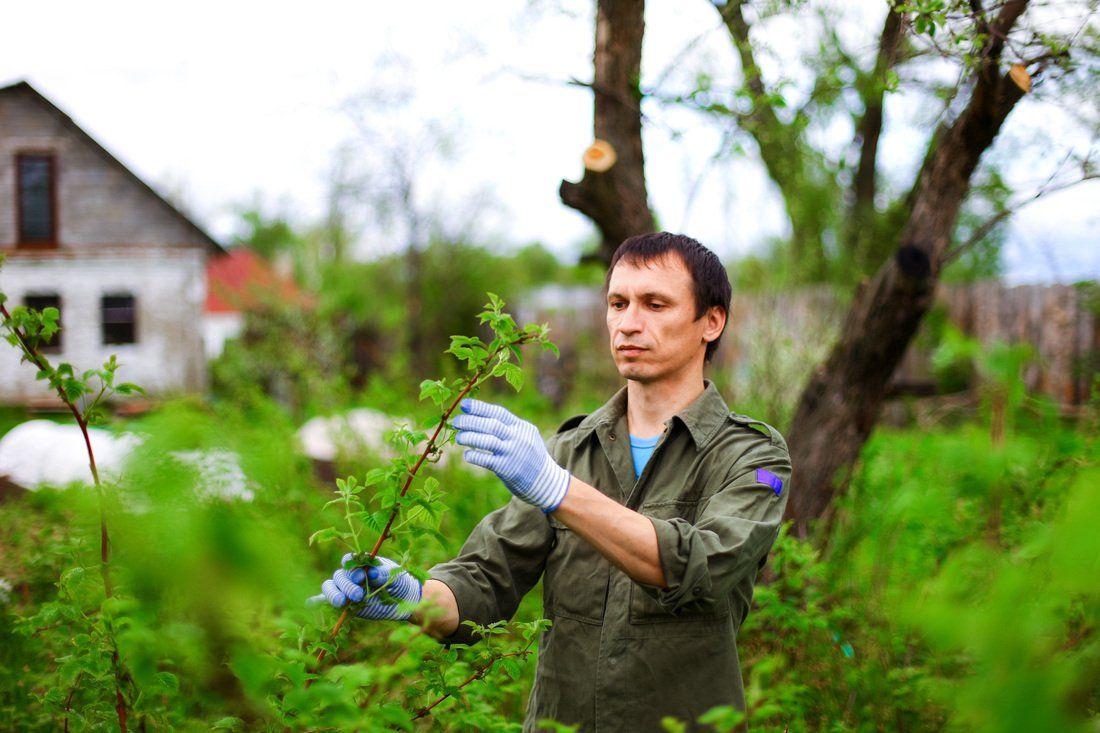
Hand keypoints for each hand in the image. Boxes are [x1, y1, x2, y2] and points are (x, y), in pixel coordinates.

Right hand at [316, 553, 421, 620]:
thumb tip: (373, 573)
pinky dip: (317, 601)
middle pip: (339, 576)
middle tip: (358, 595)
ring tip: (342, 603)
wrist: (402, 599)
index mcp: (361, 563)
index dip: (351, 568)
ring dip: (333, 594)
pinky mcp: (344, 604)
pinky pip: (325, 601)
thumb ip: (385, 573)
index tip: (362, 577)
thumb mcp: (395, 575)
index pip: (348, 561)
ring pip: (330, 587)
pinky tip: (310, 603)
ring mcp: (345, 589)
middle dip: (346, 586)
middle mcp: (350, 575)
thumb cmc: (398, 581)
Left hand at [453, 399, 569, 512]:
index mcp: (522, 427)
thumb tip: (480, 418)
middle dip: (470, 421)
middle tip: (456, 422)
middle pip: (491, 424)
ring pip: (487, 440)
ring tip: (459, 437)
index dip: (480, 407)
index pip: (499, 413)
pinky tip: (467, 455)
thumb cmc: (531, 458)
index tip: (464, 405)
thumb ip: (508, 429)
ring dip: (469, 437)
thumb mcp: (525, 437)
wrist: (546, 482)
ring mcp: (514, 453)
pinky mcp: (508, 469)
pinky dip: (474, 456)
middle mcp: (518, 438)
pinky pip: (487, 460)